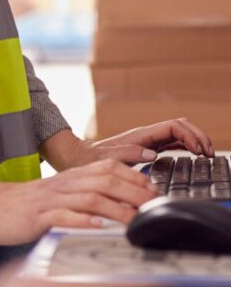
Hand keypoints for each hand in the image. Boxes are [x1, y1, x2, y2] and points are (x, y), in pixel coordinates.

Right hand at [0, 160, 156, 242]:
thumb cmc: (22, 206)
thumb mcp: (56, 195)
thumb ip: (82, 197)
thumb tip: (115, 206)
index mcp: (69, 178)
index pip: (108, 168)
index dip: (135, 176)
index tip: (155, 190)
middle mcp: (63, 185)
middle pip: (105, 180)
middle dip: (134, 192)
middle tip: (154, 205)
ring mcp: (50, 200)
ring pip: (89, 198)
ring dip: (116, 208)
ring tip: (136, 220)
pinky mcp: (37, 216)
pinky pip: (62, 216)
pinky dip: (82, 221)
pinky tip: (97, 227)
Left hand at [43, 120, 213, 171]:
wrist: (77, 158)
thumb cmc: (90, 160)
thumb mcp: (107, 158)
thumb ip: (127, 154)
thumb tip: (151, 154)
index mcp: (141, 135)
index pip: (173, 126)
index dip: (190, 135)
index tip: (200, 150)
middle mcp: (146, 136)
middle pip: (180, 126)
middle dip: (197, 136)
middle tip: (209, 153)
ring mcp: (147, 141)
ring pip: (178, 134)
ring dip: (194, 141)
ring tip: (206, 155)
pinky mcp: (146, 149)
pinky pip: (172, 143)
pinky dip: (186, 147)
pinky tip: (192, 156)